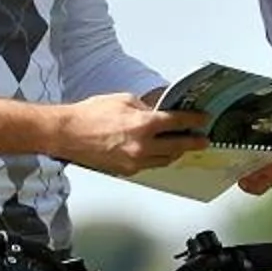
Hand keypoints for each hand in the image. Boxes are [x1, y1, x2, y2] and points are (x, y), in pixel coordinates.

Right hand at [55, 93, 207, 172]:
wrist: (68, 134)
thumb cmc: (90, 115)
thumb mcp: (123, 100)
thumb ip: (145, 107)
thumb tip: (157, 111)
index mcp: (143, 124)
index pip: (178, 122)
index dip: (194, 121)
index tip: (203, 120)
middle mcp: (142, 145)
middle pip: (177, 146)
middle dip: (193, 142)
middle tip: (203, 140)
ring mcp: (135, 161)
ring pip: (165, 159)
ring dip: (176, 152)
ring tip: (182, 146)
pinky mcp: (126, 170)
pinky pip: (149, 165)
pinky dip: (157, 158)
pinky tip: (159, 152)